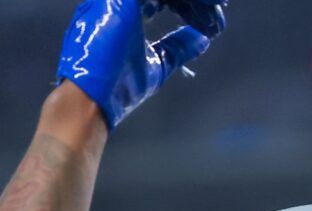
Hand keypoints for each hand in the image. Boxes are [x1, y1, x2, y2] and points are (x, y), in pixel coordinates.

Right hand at [58, 0, 224, 129]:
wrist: (93, 100)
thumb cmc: (119, 87)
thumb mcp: (158, 63)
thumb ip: (177, 47)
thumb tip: (202, 39)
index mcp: (118, 8)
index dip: (186, 6)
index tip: (210, 22)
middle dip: (195, 1)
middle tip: (217, 15)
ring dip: (194, 0)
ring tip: (215, 16)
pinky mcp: (120, 1)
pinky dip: (188, 1)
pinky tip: (206, 12)